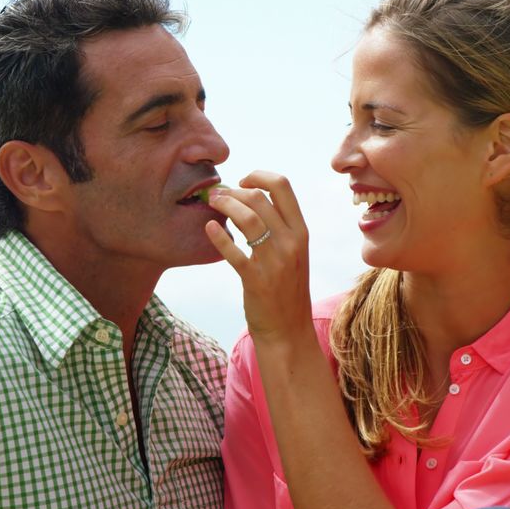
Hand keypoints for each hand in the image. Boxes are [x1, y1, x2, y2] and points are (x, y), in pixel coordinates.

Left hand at [205, 170, 314, 345]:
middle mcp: (291, 242)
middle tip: (218, 193)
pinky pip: (233, 250)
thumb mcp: (293, 254)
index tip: (243, 180)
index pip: (283, 186)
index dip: (259, 176)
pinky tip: (208, 228)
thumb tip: (251, 200)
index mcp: (301, 232)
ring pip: (246, 217)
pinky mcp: (256, 279)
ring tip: (211, 204)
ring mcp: (275, 261)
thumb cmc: (285, 291)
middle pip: (259, 197)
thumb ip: (279, 229)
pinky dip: (217, 235)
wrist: (288, 332)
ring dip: (224, 205)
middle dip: (233, 190)